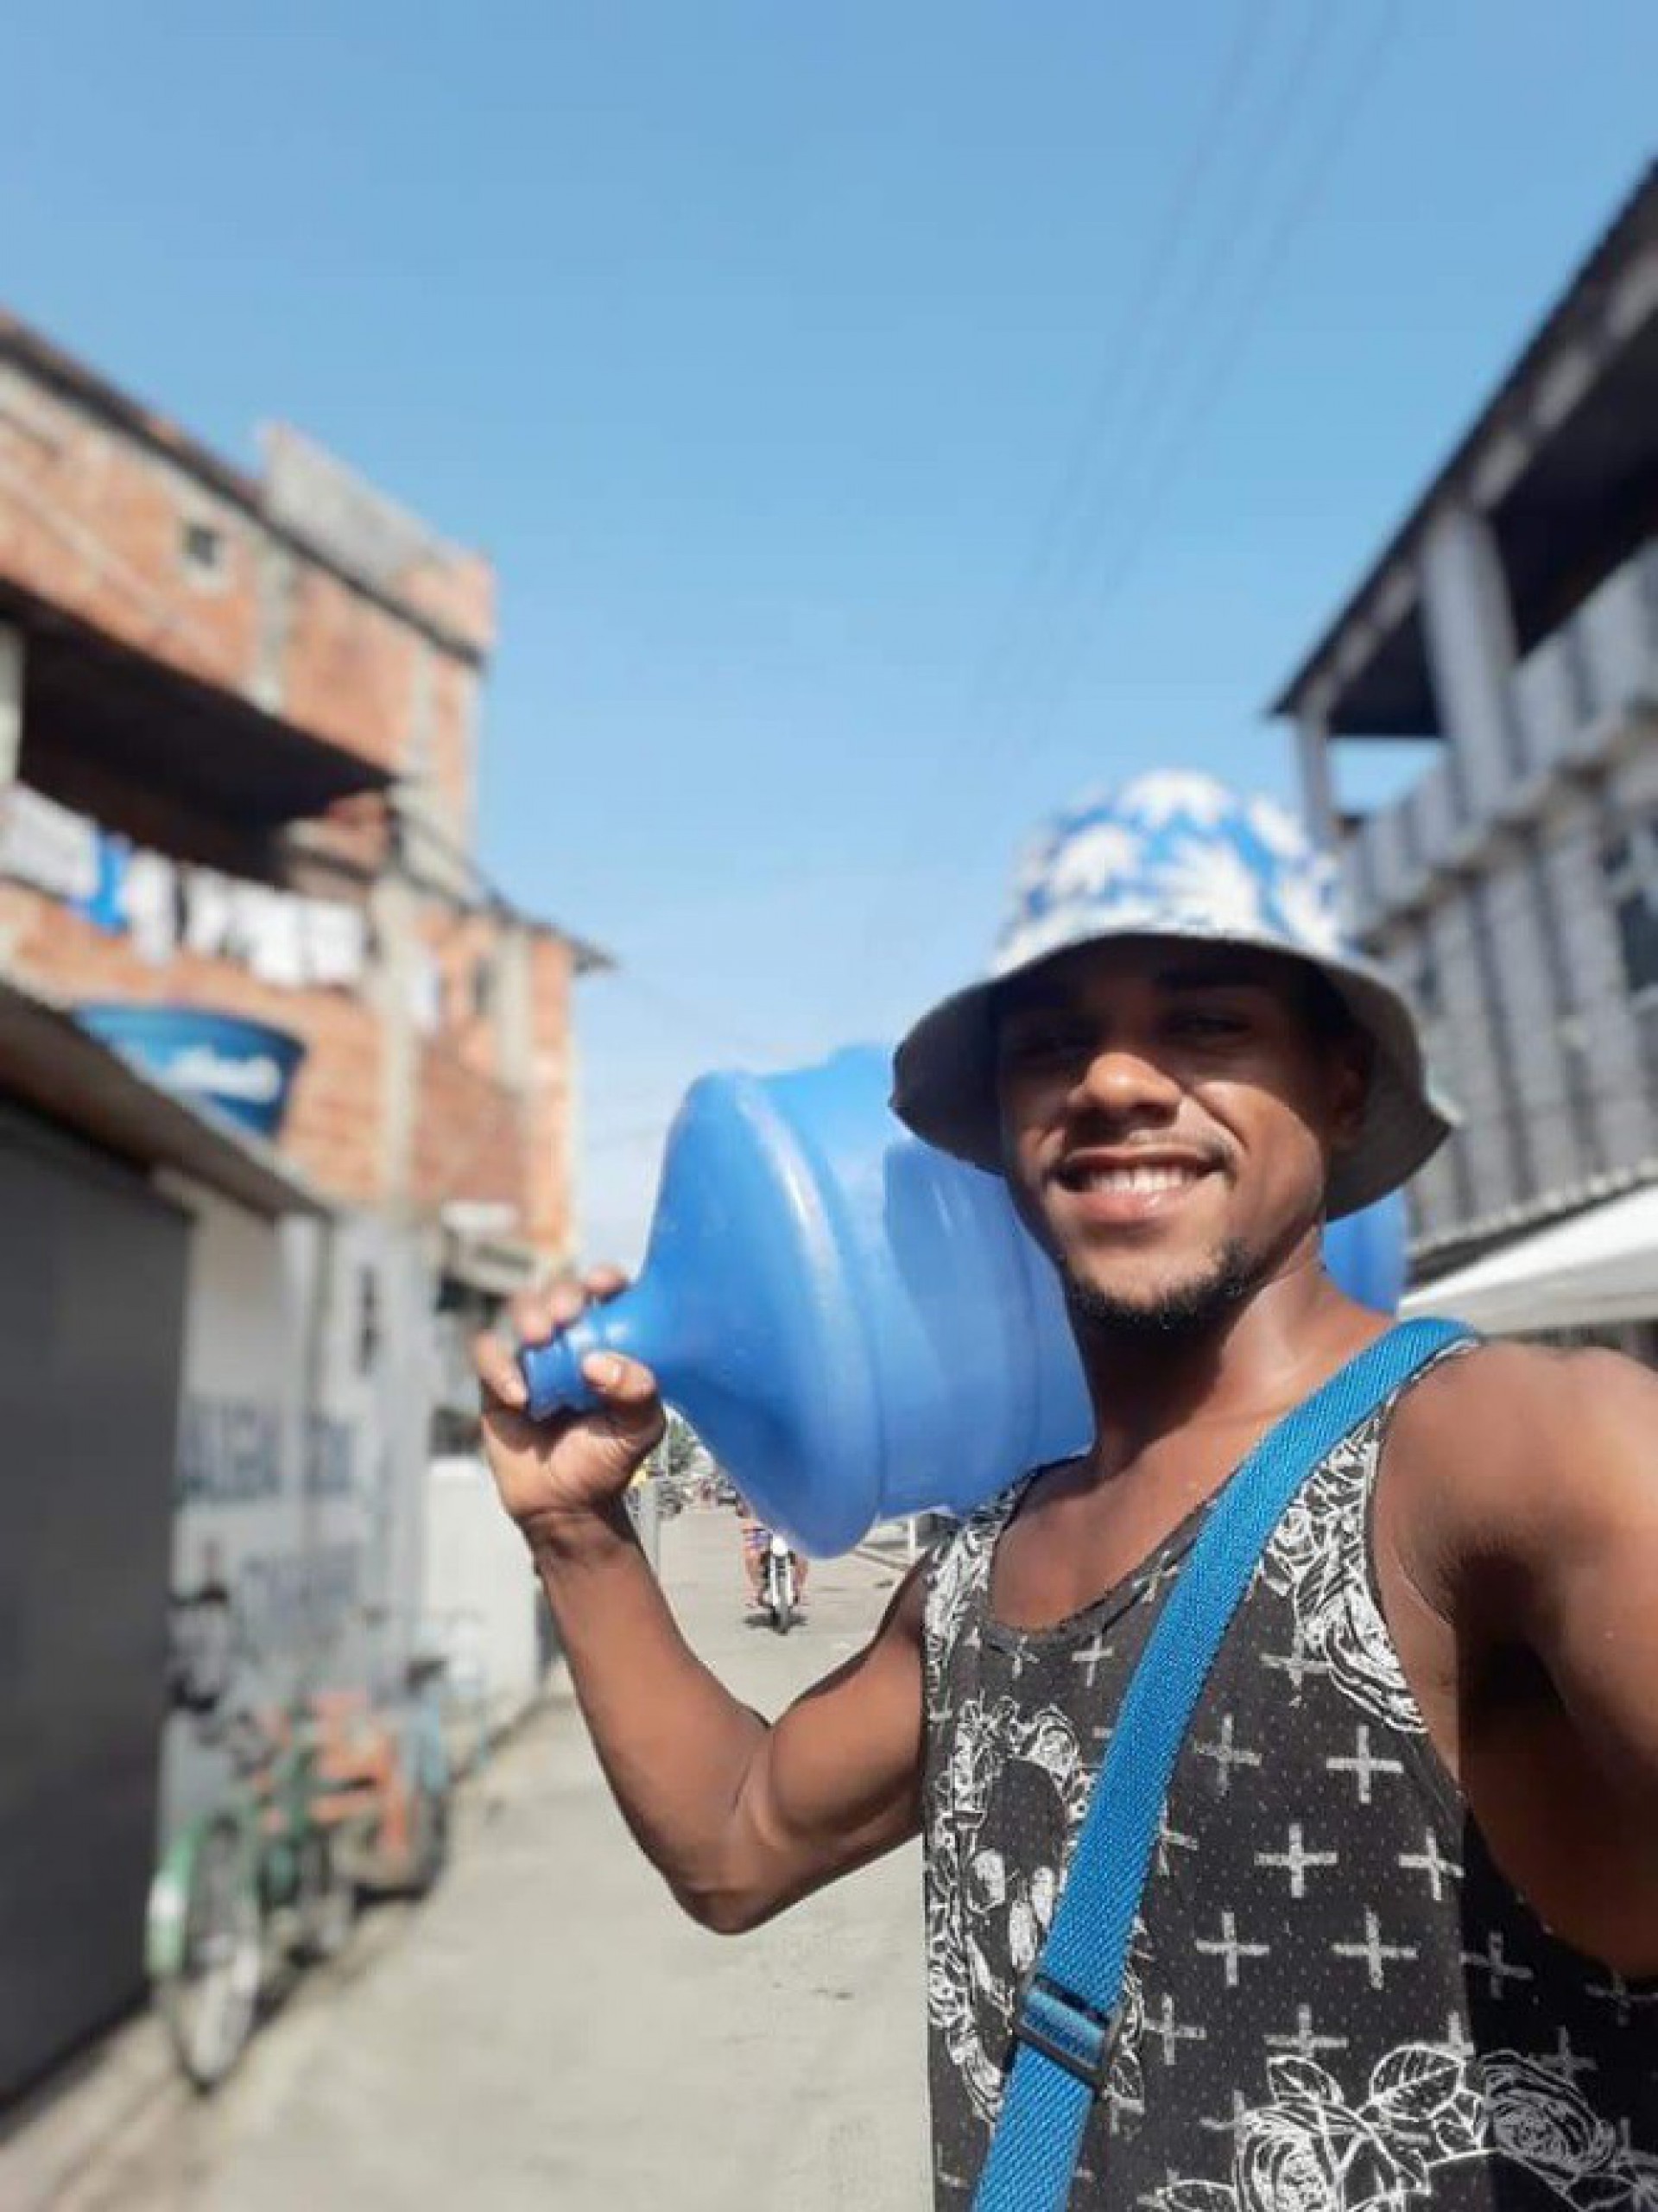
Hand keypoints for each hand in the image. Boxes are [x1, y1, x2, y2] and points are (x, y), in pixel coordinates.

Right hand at [474, 1268, 665, 1543]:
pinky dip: (499, 1366)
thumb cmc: (607, 1460)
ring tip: (540, 1338)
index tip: (602, 1285)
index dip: (605, 1278)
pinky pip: (488, 1352)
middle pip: (560, 1291)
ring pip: (521, 1308)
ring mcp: (532, 1356)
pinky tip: (521, 1397)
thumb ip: (637, 1394)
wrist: (565, 1505)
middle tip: (566, 1316)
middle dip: (561, 1294)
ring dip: (529, 1313)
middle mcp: (571, 1339)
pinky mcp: (497, 1379)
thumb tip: (599, 1363)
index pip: (608, 1293)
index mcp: (611, 1341)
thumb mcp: (638, 1430)